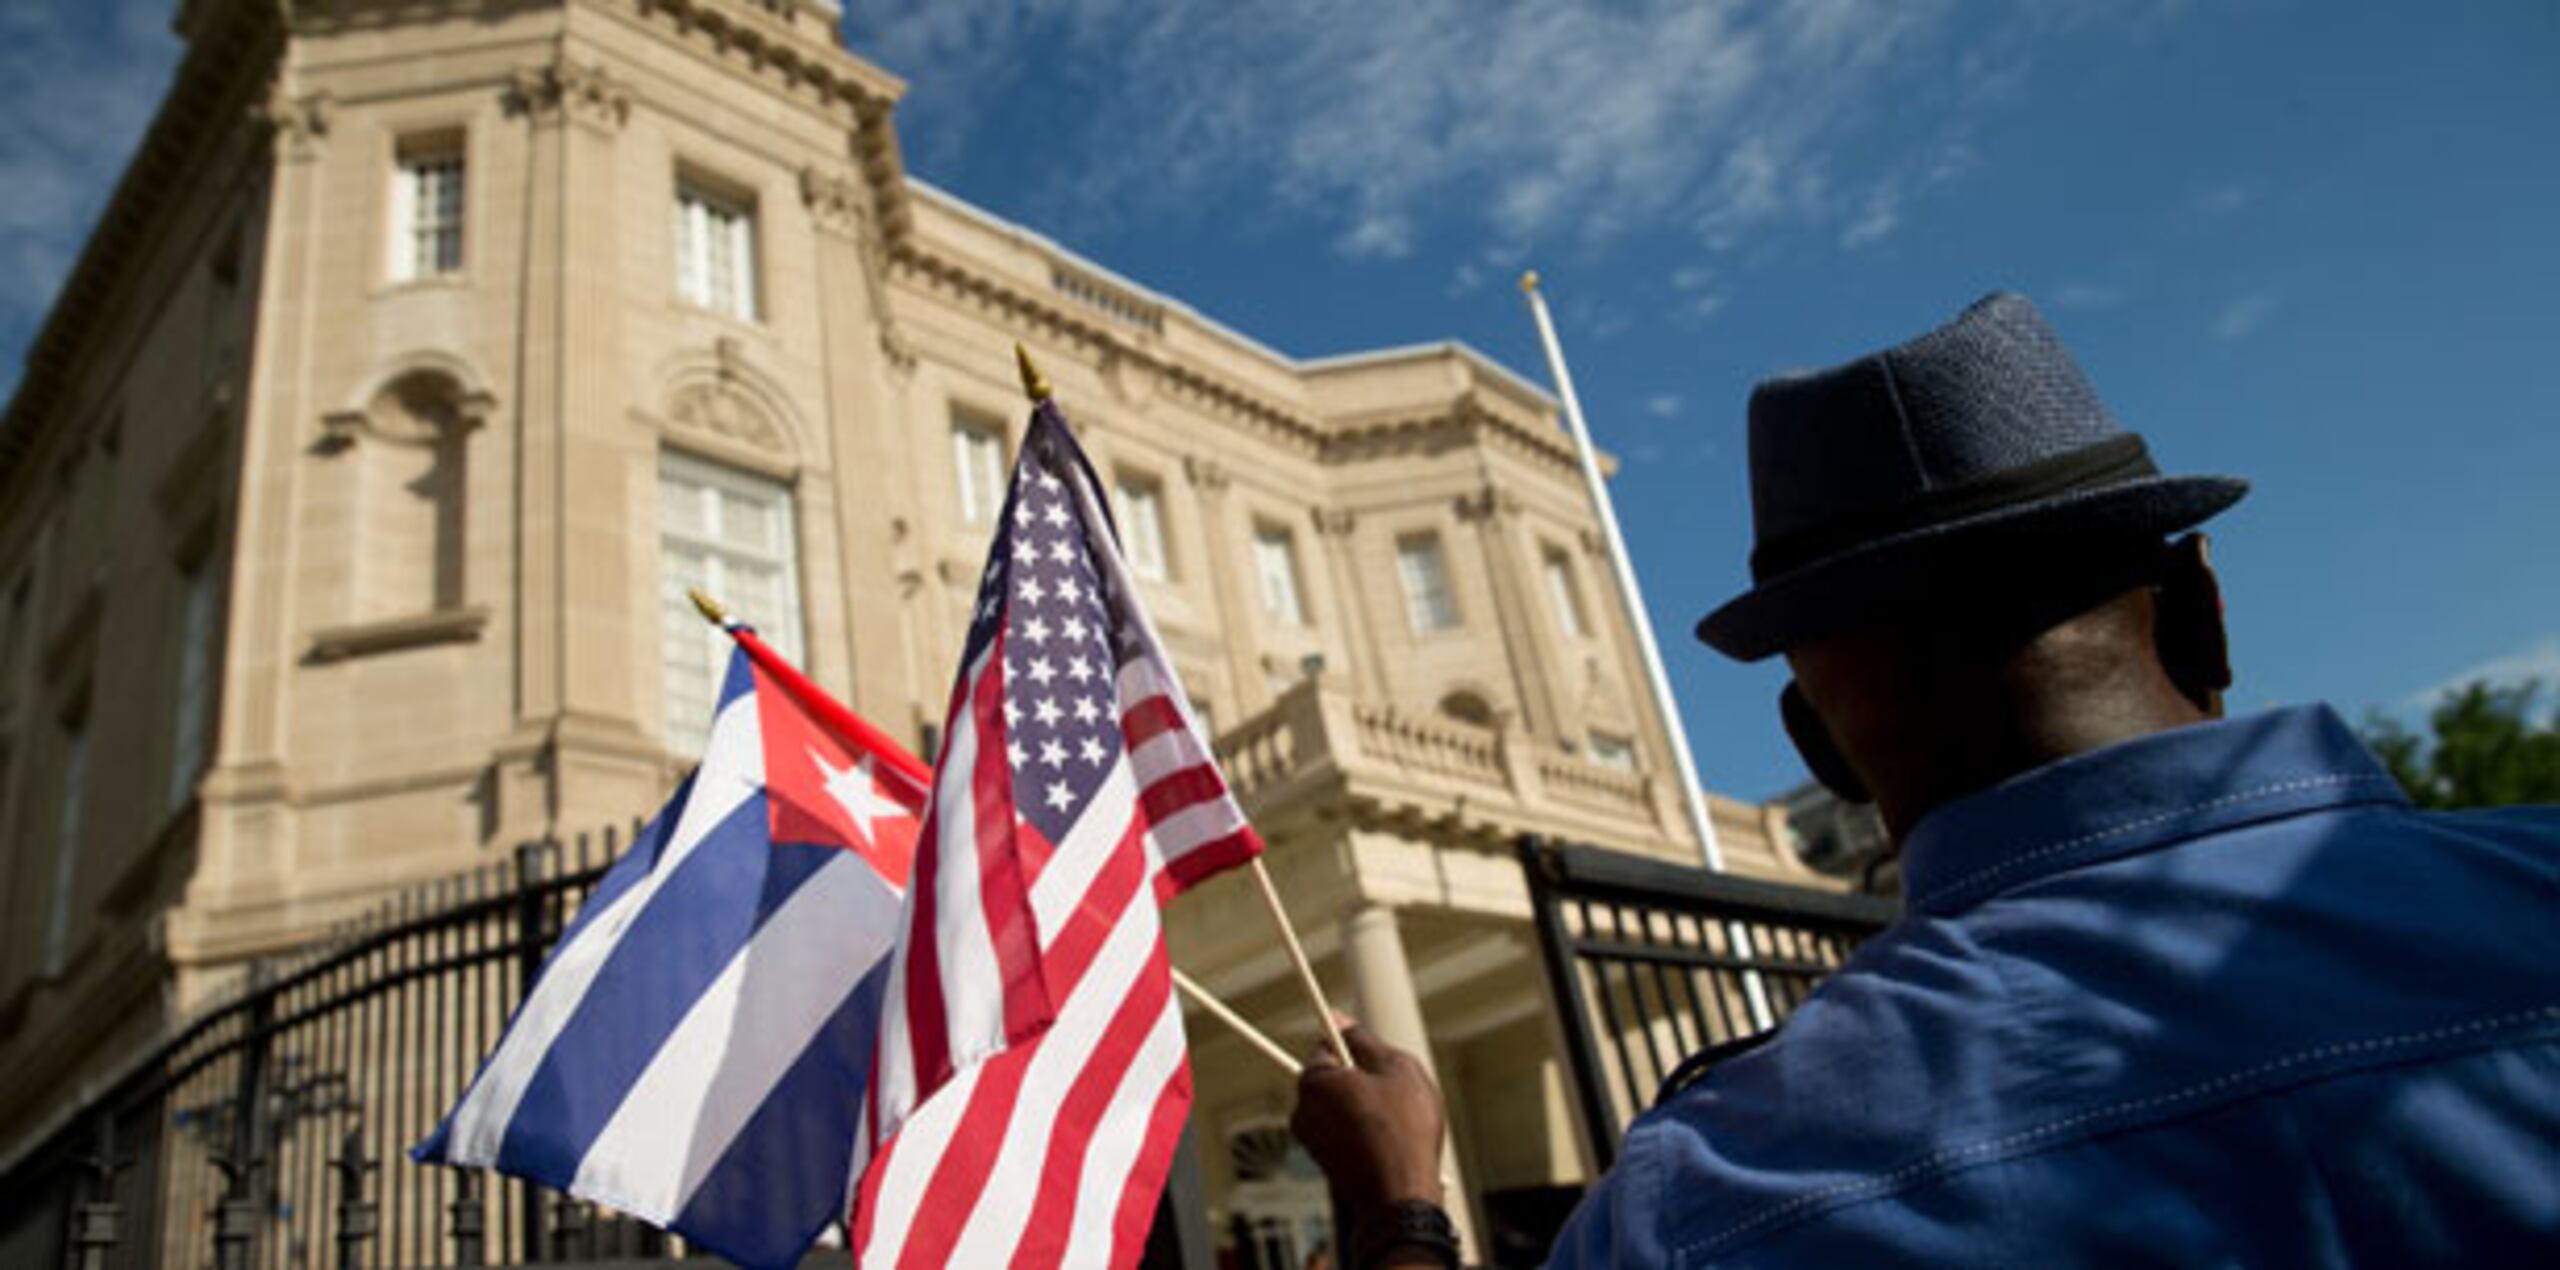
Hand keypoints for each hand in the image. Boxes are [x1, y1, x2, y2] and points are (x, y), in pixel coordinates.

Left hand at [1289, 1018, 1446, 1209]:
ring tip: (1399, 1119)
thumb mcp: (1396, 1068)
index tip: (1375, 1050)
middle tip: (1396, 1088)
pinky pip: (1345, 1133)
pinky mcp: (1324, 1163)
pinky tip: (1391, 1141)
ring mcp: (1311, 1141)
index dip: (1355, 1042)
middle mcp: (1302, 1110)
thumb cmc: (1403, 1131)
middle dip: (1363, 1078)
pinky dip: (1365, 1132)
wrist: (1401, 1196)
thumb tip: (1340, 1020)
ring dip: (1366, 1106)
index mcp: (1313, 1081)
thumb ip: (1365, 1040)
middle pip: (1334, 1077)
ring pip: (1341, 1106)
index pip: (1326, 1044)